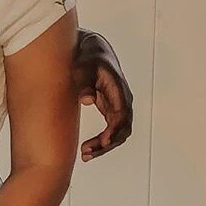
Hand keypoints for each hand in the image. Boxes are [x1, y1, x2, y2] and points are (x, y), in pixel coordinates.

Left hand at [73, 30, 133, 160]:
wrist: (92, 50)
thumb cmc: (87, 58)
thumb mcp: (83, 68)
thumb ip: (85, 83)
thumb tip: (87, 100)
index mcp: (118, 89)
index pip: (121, 114)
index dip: (114, 130)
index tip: (103, 142)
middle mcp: (123, 100)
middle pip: (122, 129)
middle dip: (106, 144)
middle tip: (86, 153)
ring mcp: (119, 106)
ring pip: (119, 133)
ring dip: (105, 146)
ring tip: (85, 155)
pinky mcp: (112, 109)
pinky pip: (112, 130)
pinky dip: (102, 141)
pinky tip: (88, 149)